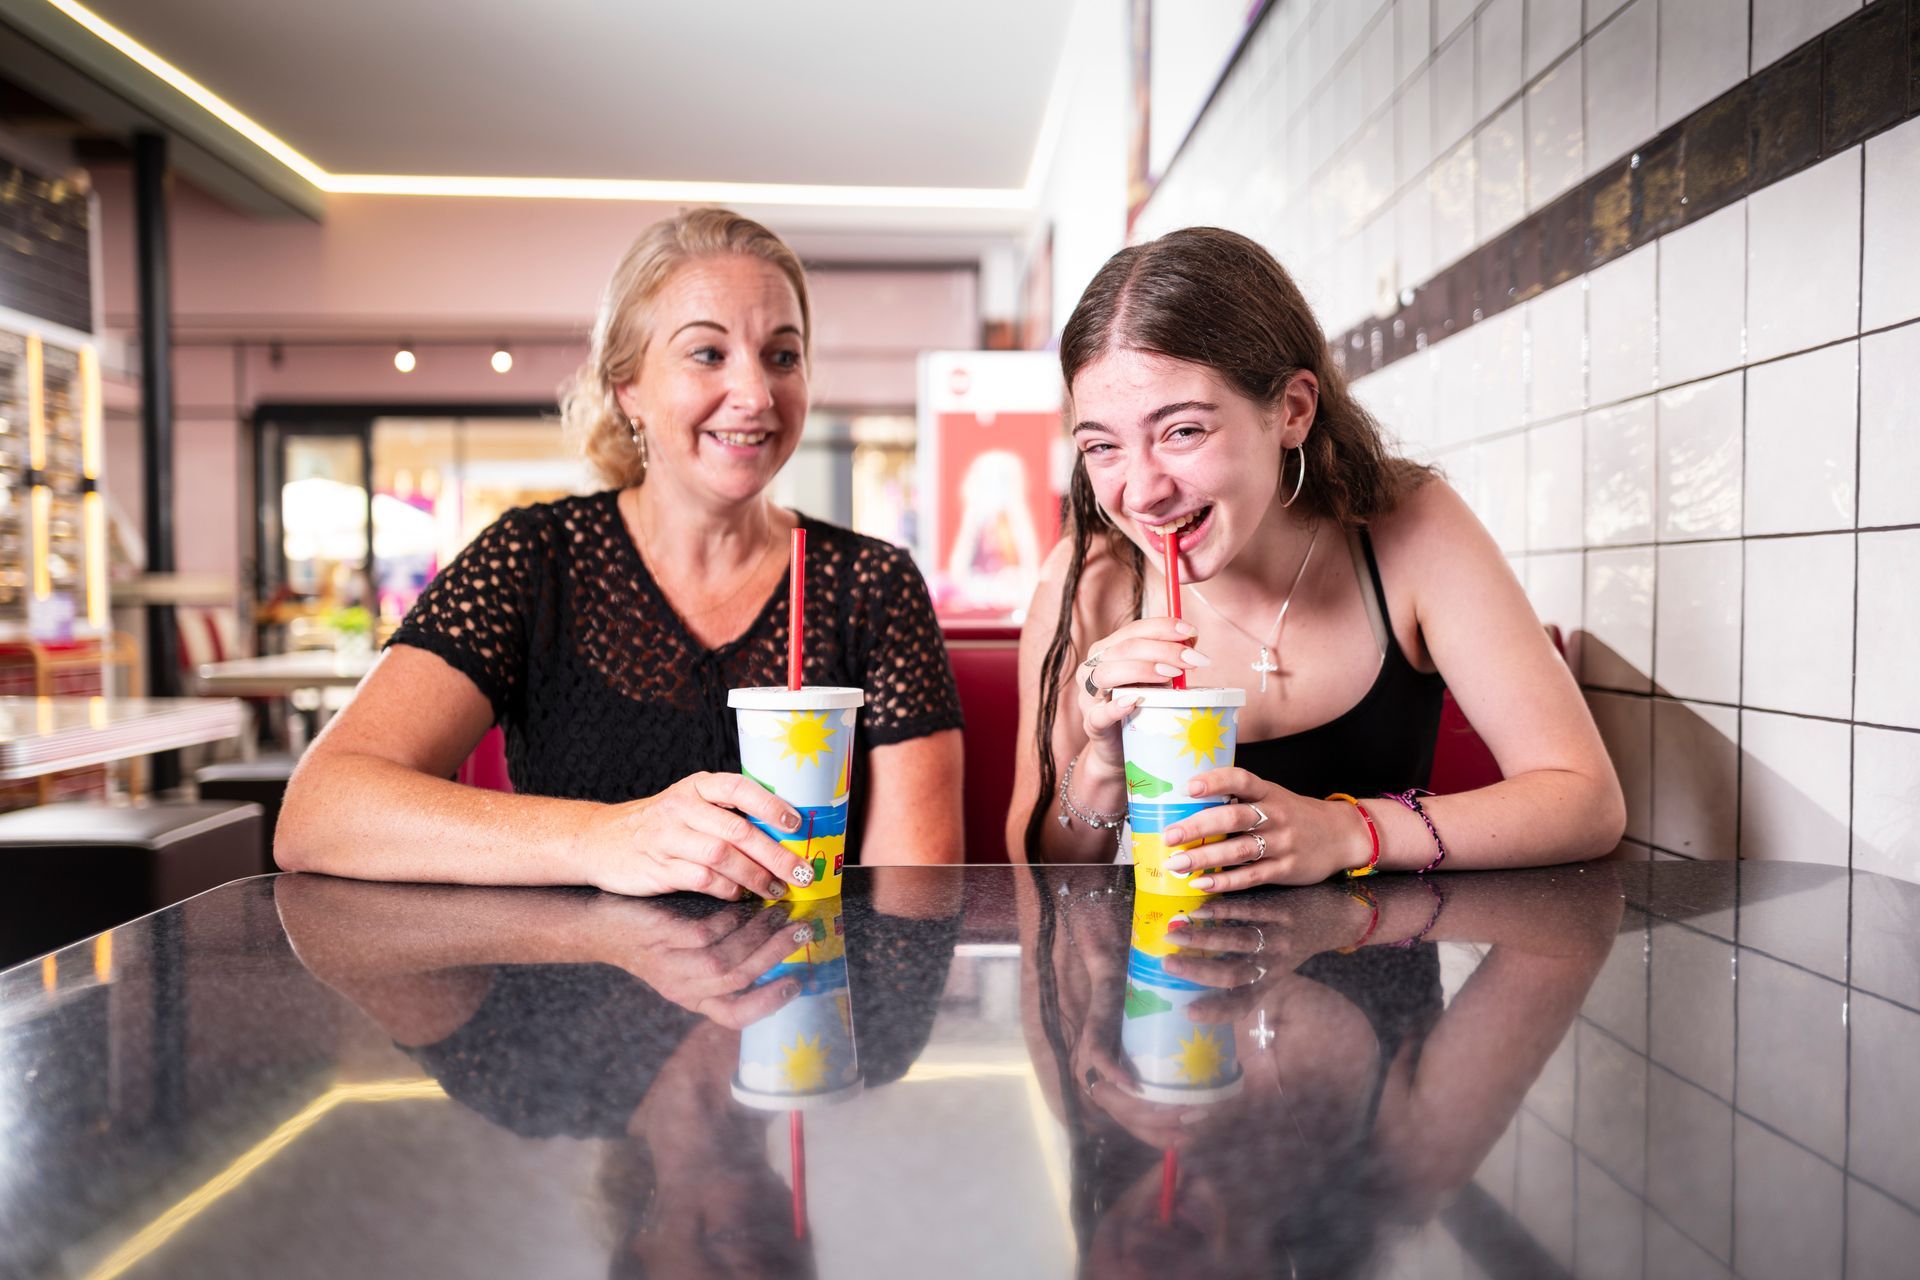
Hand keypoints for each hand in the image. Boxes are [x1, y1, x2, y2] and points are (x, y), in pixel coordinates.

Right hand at [576, 771, 817, 899]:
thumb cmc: (658, 824)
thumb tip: (782, 836)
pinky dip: (726, 889)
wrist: (599, 839)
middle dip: (775, 854)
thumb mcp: (689, 804)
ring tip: (776, 888)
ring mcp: (668, 838)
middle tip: (800, 872)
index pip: (738, 788)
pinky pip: (701, 879)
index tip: (797, 823)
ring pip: (722, 856)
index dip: (770, 804)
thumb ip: (726, 813)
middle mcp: (682, 808)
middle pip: (737, 830)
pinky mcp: (659, 867)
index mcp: (696, 787)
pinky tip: (740, 894)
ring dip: (755, 876)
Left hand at [591, 895, 816, 1028]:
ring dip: (761, 935)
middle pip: (739, 981)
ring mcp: (674, 964)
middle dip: (777, 957)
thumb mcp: (685, 961)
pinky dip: (735, 920)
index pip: (735, 1015)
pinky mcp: (666, 938)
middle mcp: (684, 988)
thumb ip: (723, 960)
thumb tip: (777, 944)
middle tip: (804, 932)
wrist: (602, 925)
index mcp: (693, 998)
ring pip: (727, 959)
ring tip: (782, 913)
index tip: (798, 982)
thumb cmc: (653, 937)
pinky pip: (709, 933)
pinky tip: (747, 902)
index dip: (769, 1003)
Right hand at [1074, 617, 1208, 772]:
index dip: (1163, 627)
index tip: (1191, 632)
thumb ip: (1167, 659)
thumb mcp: (1155, 679)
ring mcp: (1089, 697)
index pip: (1134, 630)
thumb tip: (1192, 639)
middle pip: (1124, 649)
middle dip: (1164, 650)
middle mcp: (1093, 668)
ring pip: (1108, 674)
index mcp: (1108, 651)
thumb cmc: (1140, 708)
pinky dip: (1116, 707)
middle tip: (1193, 660)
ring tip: (1173, 676)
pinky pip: (1099, 714)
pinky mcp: (1092, 724)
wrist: (1120, 748)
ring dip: (1142, 670)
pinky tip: (1134, 702)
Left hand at [1159, 767, 1370, 889]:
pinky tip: (1201, 882)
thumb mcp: (1274, 797)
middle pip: (1233, 818)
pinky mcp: (1286, 869)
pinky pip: (1251, 876)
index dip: (1215, 781)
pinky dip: (1224, 881)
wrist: (1342, 835)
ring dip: (1204, 857)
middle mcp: (1275, 815)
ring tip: (1176, 863)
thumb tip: (1190, 805)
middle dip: (1198, 827)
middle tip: (1169, 835)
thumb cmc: (1296, 815)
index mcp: (1269, 792)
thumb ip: (1241, 799)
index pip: (1241, 780)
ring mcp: (1282, 843)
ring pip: (1238, 850)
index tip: (1188, 787)